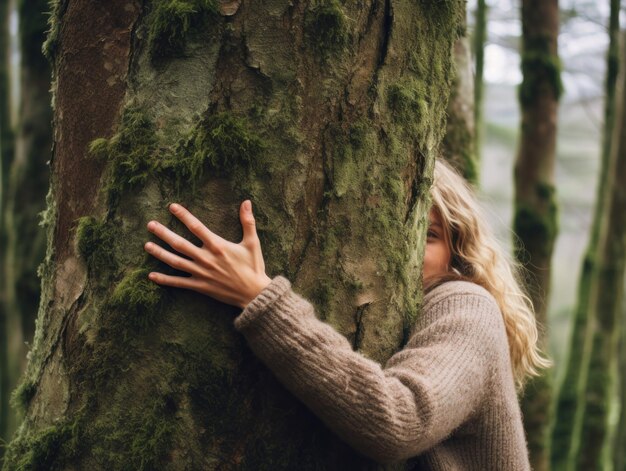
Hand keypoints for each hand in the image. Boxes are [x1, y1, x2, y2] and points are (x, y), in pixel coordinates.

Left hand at [144, 200, 271, 308]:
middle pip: (179, 244)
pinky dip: (165, 280)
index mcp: (217, 246)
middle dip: (163, 233)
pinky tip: (151, 275)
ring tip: (147, 245)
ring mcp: (201, 273)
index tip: (172, 207)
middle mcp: (206, 258)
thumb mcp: (252, 242)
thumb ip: (248, 221)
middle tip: (150, 225)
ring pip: (175, 262)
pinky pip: (178, 283)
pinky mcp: (200, 286)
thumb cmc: (253, 267)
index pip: (196, 227)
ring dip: (160, 253)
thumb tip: (246, 202)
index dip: (183, 216)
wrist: (254, 293)